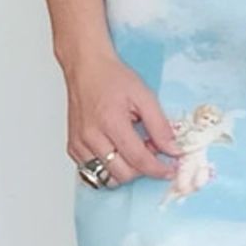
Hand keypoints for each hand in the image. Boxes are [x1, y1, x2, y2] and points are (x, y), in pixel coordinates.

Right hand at [65, 51, 181, 186]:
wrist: (86, 67)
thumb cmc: (111, 77)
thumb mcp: (144, 96)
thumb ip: (159, 125)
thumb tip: (172, 149)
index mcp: (111, 122)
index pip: (138, 159)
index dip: (158, 169)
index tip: (169, 171)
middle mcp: (91, 137)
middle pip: (123, 174)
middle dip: (142, 168)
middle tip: (150, 149)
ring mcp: (80, 144)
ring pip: (107, 178)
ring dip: (125, 171)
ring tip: (132, 149)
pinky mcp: (73, 148)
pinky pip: (92, 172)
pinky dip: (108, 167)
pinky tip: (116, 150)